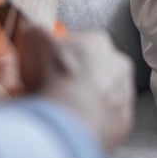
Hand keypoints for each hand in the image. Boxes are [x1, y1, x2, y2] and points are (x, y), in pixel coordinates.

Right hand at [14, 25, 134, 149]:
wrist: (68, 118)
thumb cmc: (53, 76)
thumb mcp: (33, 40)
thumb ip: (35, 32)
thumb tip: (32, 32)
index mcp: (99, 41)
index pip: (80, 43)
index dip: (61, 54)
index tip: (48, 65)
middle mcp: (118, 64)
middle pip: (94, 68)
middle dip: (76, 77)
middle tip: (53, 88)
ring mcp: (123, 94)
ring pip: (102, 94)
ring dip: (85, 100)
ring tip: (60, 109)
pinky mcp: (122, 122)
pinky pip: (105, 120)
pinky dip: (90, 122)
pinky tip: (71, 125)